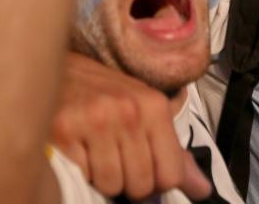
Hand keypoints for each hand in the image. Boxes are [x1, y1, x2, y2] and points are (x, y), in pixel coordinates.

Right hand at [51, 53, 210, 199]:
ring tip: (96, 155)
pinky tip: (78, 152)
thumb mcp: (145, 112)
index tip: (144, 174)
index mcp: (155, 107)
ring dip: (102, 179)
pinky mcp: (63, 130)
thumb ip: (174, 152)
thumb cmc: (103, 93)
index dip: (156, 183)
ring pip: (110, 185)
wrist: (57, 70)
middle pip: (140, 184)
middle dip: (128, 183)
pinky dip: (80, 172)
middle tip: (117, 162)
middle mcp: (129, 112)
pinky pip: (81, 176)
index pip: (170, 174)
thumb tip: (202, 189)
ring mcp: (95, 120)